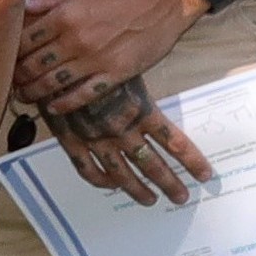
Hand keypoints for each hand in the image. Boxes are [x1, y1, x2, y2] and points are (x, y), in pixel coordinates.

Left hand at [17, 0, 202, 116]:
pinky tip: (53, 108)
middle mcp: (75, 41)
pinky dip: (65, 104)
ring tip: (23, 97)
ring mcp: (95, 60)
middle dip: (18, 77)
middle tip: (10, 83)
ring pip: (54, 82)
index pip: (26, 41)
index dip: (11, 52)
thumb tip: (22, 5)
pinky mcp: (116, 74)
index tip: (5, 59)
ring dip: (34, 92)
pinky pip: (85, 94)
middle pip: (35, 65)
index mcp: (64, 17)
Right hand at [45, 74, 214, 203]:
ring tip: (150, 200)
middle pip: (151, 164)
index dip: (191, 160)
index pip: (174, 142)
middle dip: (169, 182)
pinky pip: (87, 169)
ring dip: (138, 189)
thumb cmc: (94, 55)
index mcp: (140, 110)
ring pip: (121, 173)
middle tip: (180, 197)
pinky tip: (111, 186)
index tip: (204, 174)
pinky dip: (100, 181)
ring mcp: (94, 138)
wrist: (51, 58)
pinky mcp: (70, 140)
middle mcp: (120, 129)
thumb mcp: (128, 67)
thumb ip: (143, 88)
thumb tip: (161, 100)